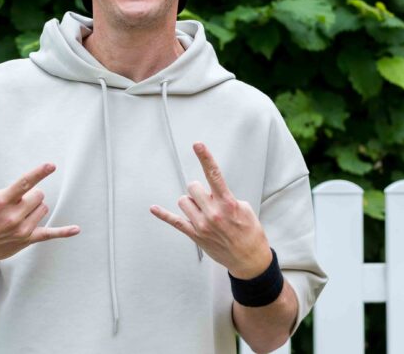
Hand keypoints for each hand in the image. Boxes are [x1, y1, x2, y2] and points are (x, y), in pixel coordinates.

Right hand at [0, 163, 79, 269]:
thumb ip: (10, 193)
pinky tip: (76, 229)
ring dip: (35, 209)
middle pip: (39, 195)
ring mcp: (22, 230)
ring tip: (19, 215)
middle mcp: (13, 216)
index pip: (24, 183)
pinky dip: (64, 232)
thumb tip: (30, 189)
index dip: (39, 172)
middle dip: (31, 196)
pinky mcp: (27, 240)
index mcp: (1, 202)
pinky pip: (50, 234)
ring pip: (44, 209)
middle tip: (18, 203)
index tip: (51, 165)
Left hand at [150, 142, 271, 278]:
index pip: (214, 175)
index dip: (205, 158)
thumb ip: (225, 197)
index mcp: (227, 203)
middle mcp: (213, 213)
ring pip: (183, 201)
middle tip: (209, 200)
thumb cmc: (249, 232)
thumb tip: (209, 192)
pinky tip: (154, 208)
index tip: (197, 145)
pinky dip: (162, 215)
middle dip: (199, 190)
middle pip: (193, 187)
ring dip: (191, 202)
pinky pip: (174, 221)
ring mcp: (202, 225)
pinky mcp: (195, 235)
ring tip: (203, 211)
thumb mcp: (244, 209)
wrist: (249, 259)